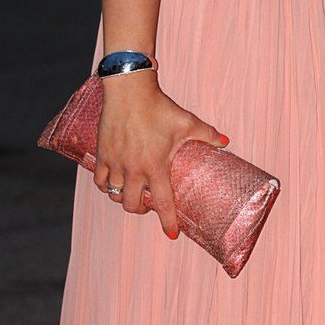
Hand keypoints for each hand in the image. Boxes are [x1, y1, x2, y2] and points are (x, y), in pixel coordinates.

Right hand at [94, 71, 226, 235]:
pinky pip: (99, 181)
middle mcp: (132, 169)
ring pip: (114, 195)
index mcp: (155, 166)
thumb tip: (225, 143)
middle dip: (141, 210)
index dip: (168, 221)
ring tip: (132, 192)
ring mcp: (115, 163)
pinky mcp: (102, 154)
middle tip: (148, 205)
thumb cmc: (159, 107)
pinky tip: (113, 182)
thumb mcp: (187, 122)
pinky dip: (106, 186)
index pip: (162, 202)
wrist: (129, 90)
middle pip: (131, 205)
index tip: (172, 234)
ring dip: (123, 198)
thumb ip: (207, 134)